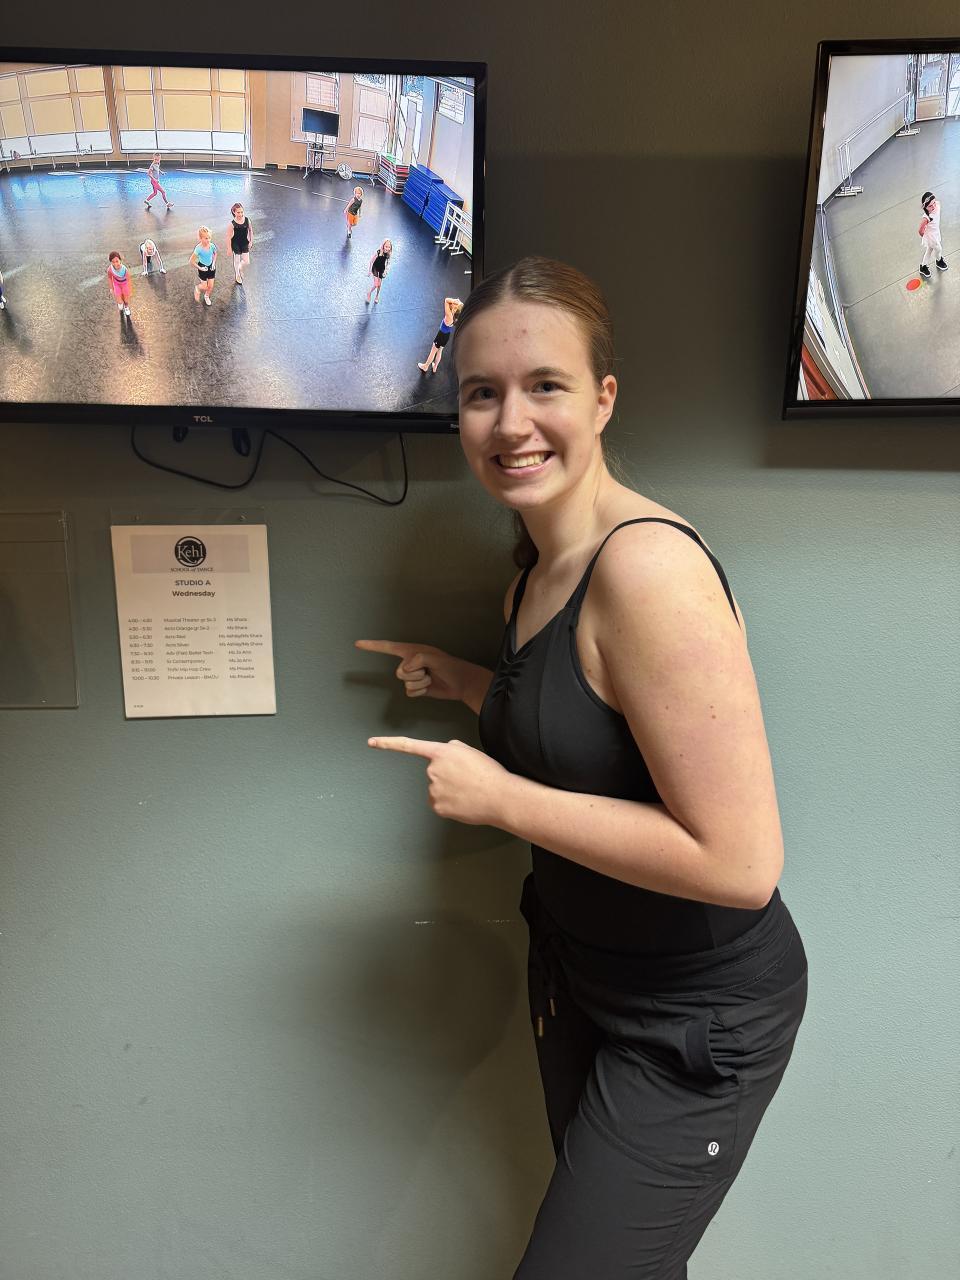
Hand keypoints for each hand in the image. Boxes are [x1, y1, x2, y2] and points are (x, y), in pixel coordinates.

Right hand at [355, 639, 467, 700]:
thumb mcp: (436, 658)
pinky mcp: (416, 687)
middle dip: (413, 675)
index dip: (372, 646)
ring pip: (404, 683)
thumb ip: (419, 659)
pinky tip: (429, 687)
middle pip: (398, 672)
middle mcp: (410, 662)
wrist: (462, 683)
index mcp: (412, 650)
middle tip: (428, 672)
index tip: (358, 644)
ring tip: (431, 678)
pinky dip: (419, 692)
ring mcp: (413, 675)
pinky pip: (409, 692)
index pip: (388, 647)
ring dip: (419, 684)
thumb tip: (406, 667)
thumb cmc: (451, 667)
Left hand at [367, 735, 512, 825]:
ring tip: (469, 791)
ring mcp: (433, 790)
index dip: (388, 743)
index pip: (409, 746)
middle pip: (434, 773)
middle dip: (447, 776)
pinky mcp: (438, 807)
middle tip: (467, 779)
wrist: (499, 796)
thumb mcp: (470, 751)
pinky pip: (441, 804)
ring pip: (437, 789)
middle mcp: (432, 770)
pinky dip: (451, 804)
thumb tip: (446, 755)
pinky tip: (465, 802)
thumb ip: (453, 749)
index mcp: (441, 752)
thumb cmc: (489, 773)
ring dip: (450, 790)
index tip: (372, 742)